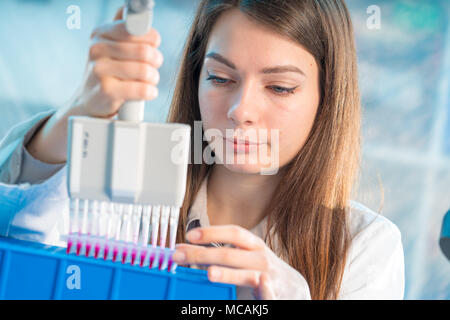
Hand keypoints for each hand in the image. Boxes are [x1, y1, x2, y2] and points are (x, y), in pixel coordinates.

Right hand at [75, 6, 162, 117]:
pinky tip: (148, 92)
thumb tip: (131, 7)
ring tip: (149, 80)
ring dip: (154, 78)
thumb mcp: (111, 44)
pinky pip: (142, 89)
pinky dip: (150, 92)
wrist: (90, 100)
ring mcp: (99, 70)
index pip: (138, 28)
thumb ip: (124, 26)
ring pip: (146, 71)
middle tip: (153, 66)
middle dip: (156, 60)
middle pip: (145, 51)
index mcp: (101, 33)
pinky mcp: (106, 91)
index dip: (153, 38)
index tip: (155, 44)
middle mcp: (97, 49)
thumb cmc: (109, 69)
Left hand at [172, 225, 310, 299]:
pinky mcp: (275, 295)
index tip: (190, 235)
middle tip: (180, 256)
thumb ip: (224, 255)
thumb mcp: (247, 257)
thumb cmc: (263, 270)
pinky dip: (265, 290)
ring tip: (210, 274)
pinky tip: (261, 285)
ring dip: (228, 273)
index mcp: (253, 245)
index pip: (233, 233)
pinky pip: (268, 294)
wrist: (294, 289)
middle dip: (202, 255)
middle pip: (230, 254)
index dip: (212, 232)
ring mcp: (268, 276)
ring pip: (246, 274)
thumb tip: (191, 255)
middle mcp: (261, 257)